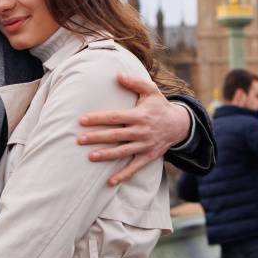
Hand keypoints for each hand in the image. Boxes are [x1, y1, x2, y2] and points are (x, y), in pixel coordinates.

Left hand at [77, 73, 191, 185]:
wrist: (180, 125)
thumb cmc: (159, 105)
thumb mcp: (151, 90)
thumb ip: (134, 82)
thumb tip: (117, 74)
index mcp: (139, 115)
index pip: (114, 117)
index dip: (98, 118)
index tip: (82, 120)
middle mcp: (141, 131)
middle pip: (115, 135)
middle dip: (96, 138)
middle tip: (78, 140)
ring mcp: (145, 145)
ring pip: (122, 152)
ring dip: (106, 155)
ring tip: (90, 157)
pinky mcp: (148, 156)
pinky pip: (135, 168)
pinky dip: (123, 175)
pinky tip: (110, 182)